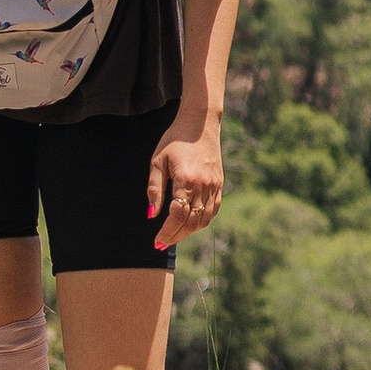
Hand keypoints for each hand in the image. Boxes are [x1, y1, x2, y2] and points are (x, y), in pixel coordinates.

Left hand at [147, 119, 223, 251]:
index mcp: (186, 179)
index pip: (177, 214)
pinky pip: (213, 211)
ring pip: (204, 219)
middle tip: (162, 244)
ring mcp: (214, 185)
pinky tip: (190, 224)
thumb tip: (151, 215)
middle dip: (176, 236)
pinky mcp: (219, 184)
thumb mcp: (158, 161)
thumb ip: (154, 188)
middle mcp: (203, 185)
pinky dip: (201, 221)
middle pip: (191, 221)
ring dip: (188, 231)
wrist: (200, 124)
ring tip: (174, 236)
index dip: (167, 231)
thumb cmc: (175, 140)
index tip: (157, 241)